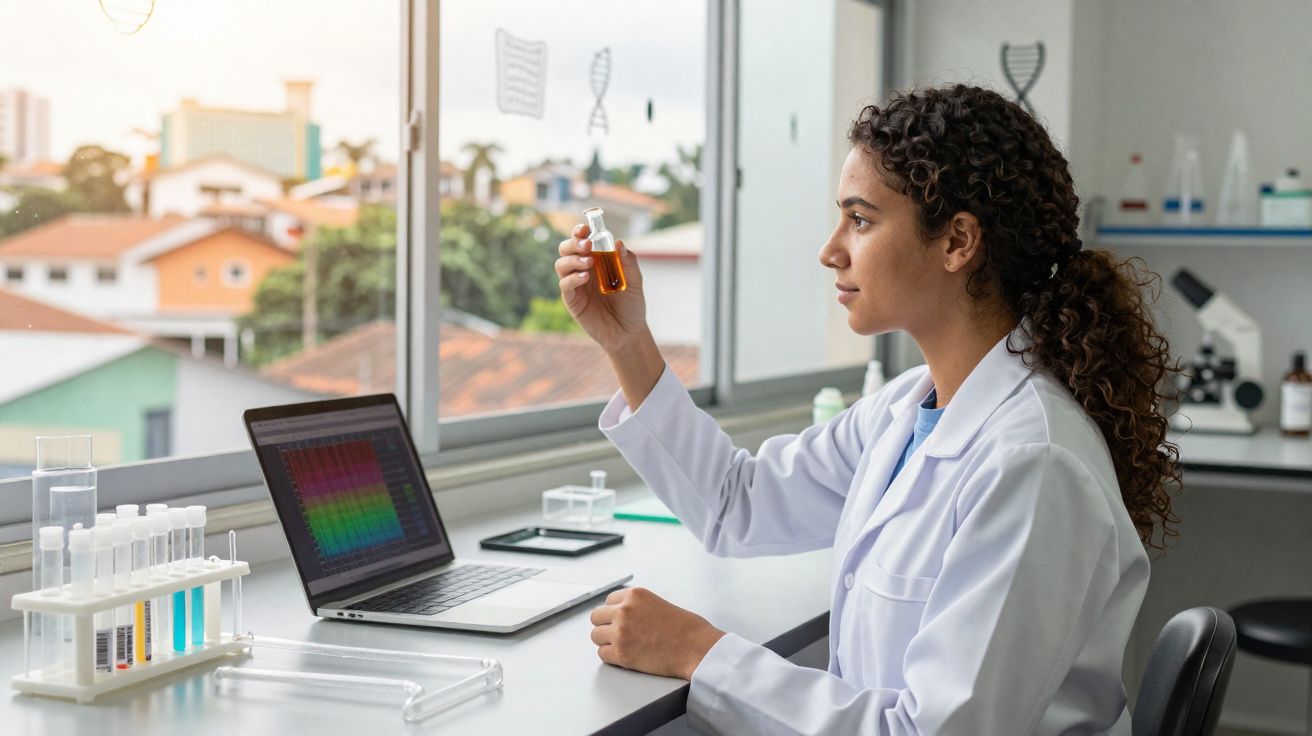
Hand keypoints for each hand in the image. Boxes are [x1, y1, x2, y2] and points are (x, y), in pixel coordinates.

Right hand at [555, 223, 648, 354]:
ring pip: (561, 264)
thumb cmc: (631, 305)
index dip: (580, 232)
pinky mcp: (572, 300)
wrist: (628, 332)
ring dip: (573, 260)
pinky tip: (585, 277)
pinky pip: (565, 285)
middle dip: (573, 243)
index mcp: (596, 260)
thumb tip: (618, 243)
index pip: (582, 241)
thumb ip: (628, 262)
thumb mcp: (634, 281)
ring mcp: (575, 285)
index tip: (586, 228)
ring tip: (589, 263)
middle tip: (587, 245)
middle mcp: (582, 269)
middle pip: (566, 249)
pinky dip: (572, 278)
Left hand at [589, 587, 725, 679]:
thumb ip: (639, 606)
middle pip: (596, 617)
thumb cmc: (687, 629)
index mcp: (635, 595)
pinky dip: (611, 656)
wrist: (697, 648)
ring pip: (595, 636)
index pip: (609, 601)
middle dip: (605, 625)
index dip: (614, 612)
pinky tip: (624, 656)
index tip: (618, 619)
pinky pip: (602, 654)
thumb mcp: (660, 603)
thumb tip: (625, 615)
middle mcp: (624, 610)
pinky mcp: (621, 654)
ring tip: (621, 646)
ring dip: (606, 641)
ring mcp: (620, 632)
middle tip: (616, 634)